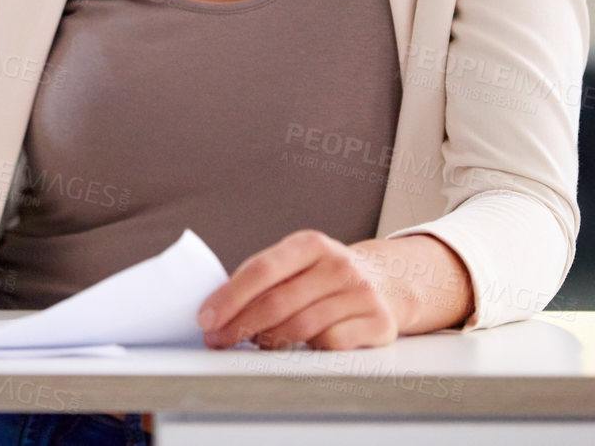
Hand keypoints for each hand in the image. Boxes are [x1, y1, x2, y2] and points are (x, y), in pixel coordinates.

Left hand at [197, 230, 397, 350]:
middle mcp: (338, 264)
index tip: (206, 318)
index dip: (229, 297)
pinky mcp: (378, 322)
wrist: (388, 281)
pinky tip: (299, 347)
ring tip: (255, 343)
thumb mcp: (298, 263)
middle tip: (218, 340)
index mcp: (310, 244)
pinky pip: (330, 344)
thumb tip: (216, 308)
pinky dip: (308, 350)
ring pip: (301, 327)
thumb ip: (263, 277)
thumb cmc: (326, 276)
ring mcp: (361, 293)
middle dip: (240, 326)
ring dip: (269, 341)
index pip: (261, 270)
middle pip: (277, 303)